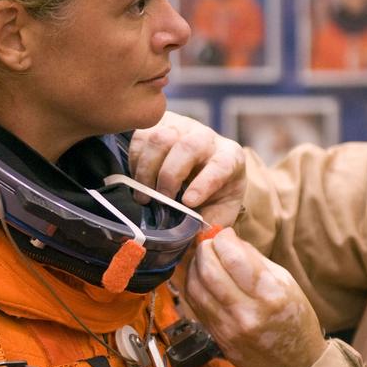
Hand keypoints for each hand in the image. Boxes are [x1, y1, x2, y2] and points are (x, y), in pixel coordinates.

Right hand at [129, 111, 246, 226]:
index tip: (189, 202)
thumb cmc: (213, 196)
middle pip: (188, 147)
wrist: (203, 172)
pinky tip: (139, 180)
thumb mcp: (219, 213)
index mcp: (230, 158)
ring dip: (148, 169)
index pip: (221, 165)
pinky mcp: (160, 125)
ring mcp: (182, 128)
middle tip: (162, 199)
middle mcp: (208, 138)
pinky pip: (141, 137)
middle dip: (170, 176)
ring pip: (161, 138)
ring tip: (145, 195)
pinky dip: (135, 161)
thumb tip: (196, 241)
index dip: (204, 183)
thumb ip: (211, 227)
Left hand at [185, 229, 327, 366]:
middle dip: (205, 248)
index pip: (233, 257)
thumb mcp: (286, 284)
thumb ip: (254, 260)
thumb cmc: (295, 322)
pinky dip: (194, 285)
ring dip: (195, 266)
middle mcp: (246, 312)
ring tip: (205, 258)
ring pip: (195, 287)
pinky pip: (195, 304)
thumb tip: (229, 239)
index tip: (225, 233)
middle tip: (210, 242)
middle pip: (208, 270)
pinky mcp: (216, 336)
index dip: (223, 238)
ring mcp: (227, 327)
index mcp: (270, 295)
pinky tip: (201, 277)